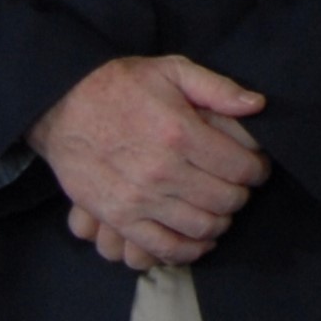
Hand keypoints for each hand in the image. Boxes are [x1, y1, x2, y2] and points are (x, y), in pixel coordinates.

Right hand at [31, 56, 269, 268]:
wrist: (63, 104)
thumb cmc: (121, 85)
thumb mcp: (171, 70)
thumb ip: (217, 87)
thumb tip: (257, 105)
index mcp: (180, 132)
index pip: (240, 166)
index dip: (257, 169)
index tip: (256, 166)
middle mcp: (163, 170)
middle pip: (225, 200)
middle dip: (241, 195)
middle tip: (240, 186)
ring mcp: (140, 199)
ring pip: (201, 227)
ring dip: (221, 222)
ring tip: (221, 209)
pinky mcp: (119, 218)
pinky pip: (165, 248)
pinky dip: (190, 250)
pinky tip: (200, 238)